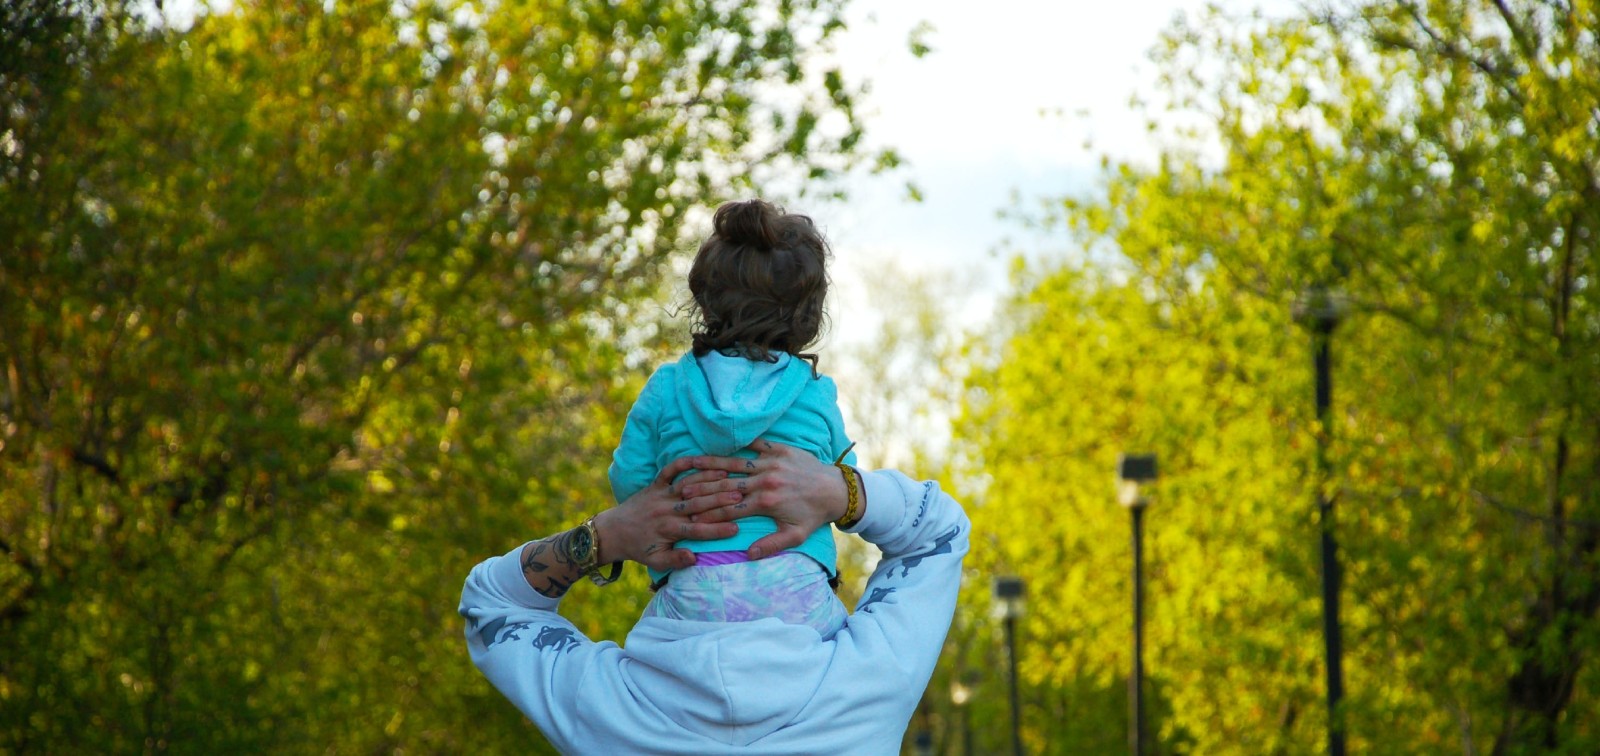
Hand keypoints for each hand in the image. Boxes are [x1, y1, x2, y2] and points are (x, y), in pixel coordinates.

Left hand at [596, 459, 741, 572]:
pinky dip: (684, 463)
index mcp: (669, 530)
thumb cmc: (639, 548)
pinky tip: (702, 458)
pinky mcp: (655, 484)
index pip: (697, 530)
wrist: (614, 531)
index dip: (717, 530)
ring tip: (729, 475)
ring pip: (688, 484)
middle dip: (720, 500)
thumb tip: (694, 558)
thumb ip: (675, 560)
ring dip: (709, 479)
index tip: (736, 528)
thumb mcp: (655, 561)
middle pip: (698, 504)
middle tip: (741, 496)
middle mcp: (666, 510)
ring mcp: (661, 494)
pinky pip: (670, 470)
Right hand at [677, 439, 851, 559]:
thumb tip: (748, 555)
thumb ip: (771, 544)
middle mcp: (765, 481)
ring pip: (735, 463)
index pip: (730, 508)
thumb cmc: (814, 515)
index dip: (708, 512)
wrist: (835, 490)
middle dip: (702, 487)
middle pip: (726, 484)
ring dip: (712, 464)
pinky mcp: (779, 450)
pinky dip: (736, 446)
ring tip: (691, 463)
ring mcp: (772, 463)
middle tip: (680, 489)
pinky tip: (720, 445)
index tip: (689, 515)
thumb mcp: (795, 535)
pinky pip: (754, 445)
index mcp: (766, 503)